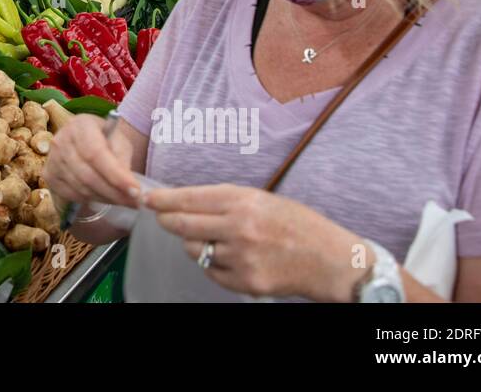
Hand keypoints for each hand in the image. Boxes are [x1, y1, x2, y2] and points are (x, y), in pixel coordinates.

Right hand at [44, 114, 139, 208]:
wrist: (84, 139)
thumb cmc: (105, 138)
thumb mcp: (119, 141)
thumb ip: (123, 160)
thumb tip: (130, 187)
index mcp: (80, 125)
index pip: (96, 154)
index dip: (115, 175)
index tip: (135, 191)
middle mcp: (61, 140)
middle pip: (87, 174)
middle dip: (113, 192)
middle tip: (134, 202)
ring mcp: (52, 159)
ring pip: (81, 187)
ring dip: (105, 198)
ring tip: (122, 200)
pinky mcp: (49, 175)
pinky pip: (72, 194)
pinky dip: (91, 200)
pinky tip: (105, 197)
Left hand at [144, 184, 366, 301]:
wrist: (331, 260)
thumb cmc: (298, 224)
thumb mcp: (262, 199)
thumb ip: (226, 202)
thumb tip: (187, 203)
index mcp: (243, 200)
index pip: (190, 198)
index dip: (164, 199)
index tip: (148, 199)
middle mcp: (239, 227)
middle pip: (183, 225)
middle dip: (166, 220)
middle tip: (161, 217)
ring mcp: (241, 257)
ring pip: (194, 251)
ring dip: (194, 244)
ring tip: (212, 239)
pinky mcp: (245, 282)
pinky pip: (211, 272)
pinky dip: (213, 265)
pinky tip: (230, 258)